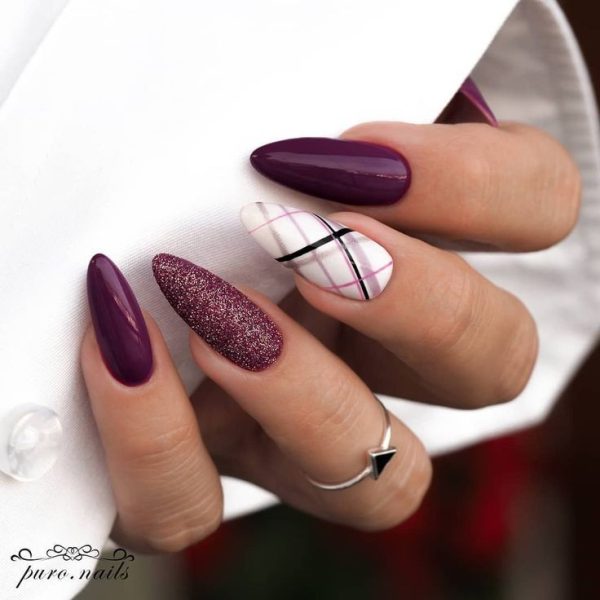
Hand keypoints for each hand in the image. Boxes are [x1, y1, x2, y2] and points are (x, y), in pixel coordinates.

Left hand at [80, 118, 579, 552]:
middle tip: (309, 244)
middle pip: (493, 368)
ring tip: (215, 315)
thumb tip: (308, 149)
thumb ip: (314, 141)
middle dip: (419, 306)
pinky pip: (197, 506)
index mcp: (432, 251)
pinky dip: (157, 440)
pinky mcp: (206, 473)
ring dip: (303, 397)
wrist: (125, 248)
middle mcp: (388, 359)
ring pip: (382, 487)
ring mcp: (302, 433)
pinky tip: (123, 352)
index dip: (471, 188)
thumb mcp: (272, 143)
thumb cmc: (217, 179)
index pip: (534, 208)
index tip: (356, 153)